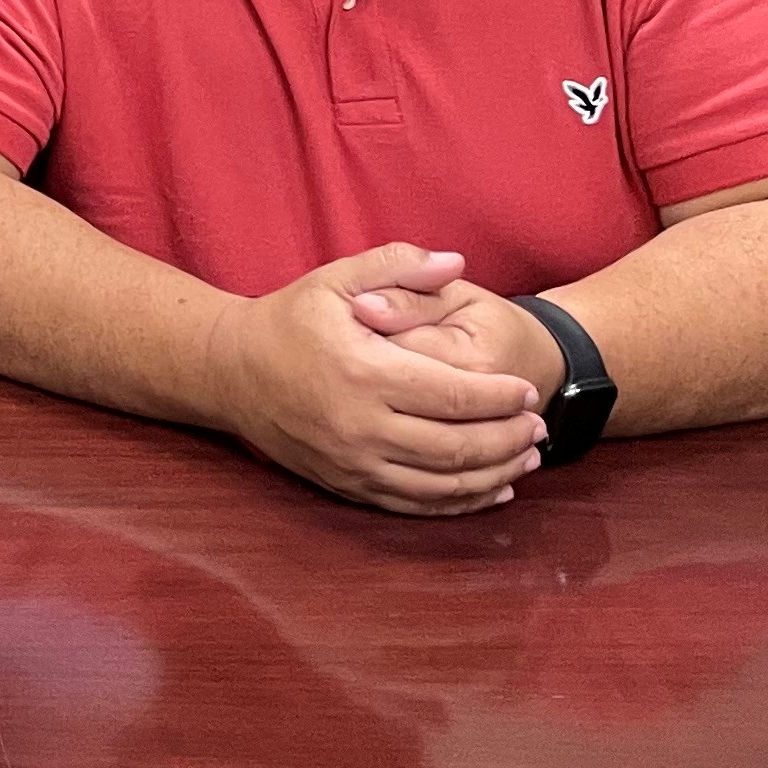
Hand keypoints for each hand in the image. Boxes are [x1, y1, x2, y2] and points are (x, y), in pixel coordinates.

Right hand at [206, 243, 547, 514]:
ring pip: (442, 483)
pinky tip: (489, 489)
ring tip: (527, 457)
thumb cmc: (287, 319)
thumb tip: (455, 262)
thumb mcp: (335, 279)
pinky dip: (459, 502)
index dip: (499, 397)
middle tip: (539, 425)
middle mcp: (361, 426)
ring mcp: (353, 462)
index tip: (527, 391)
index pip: (453, 394)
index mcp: (364, 373)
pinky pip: (415, 504)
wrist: (228, 371)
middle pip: (457, 446)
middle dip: (508, 439)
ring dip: (494, 474)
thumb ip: (397, 266)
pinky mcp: (346, 485)